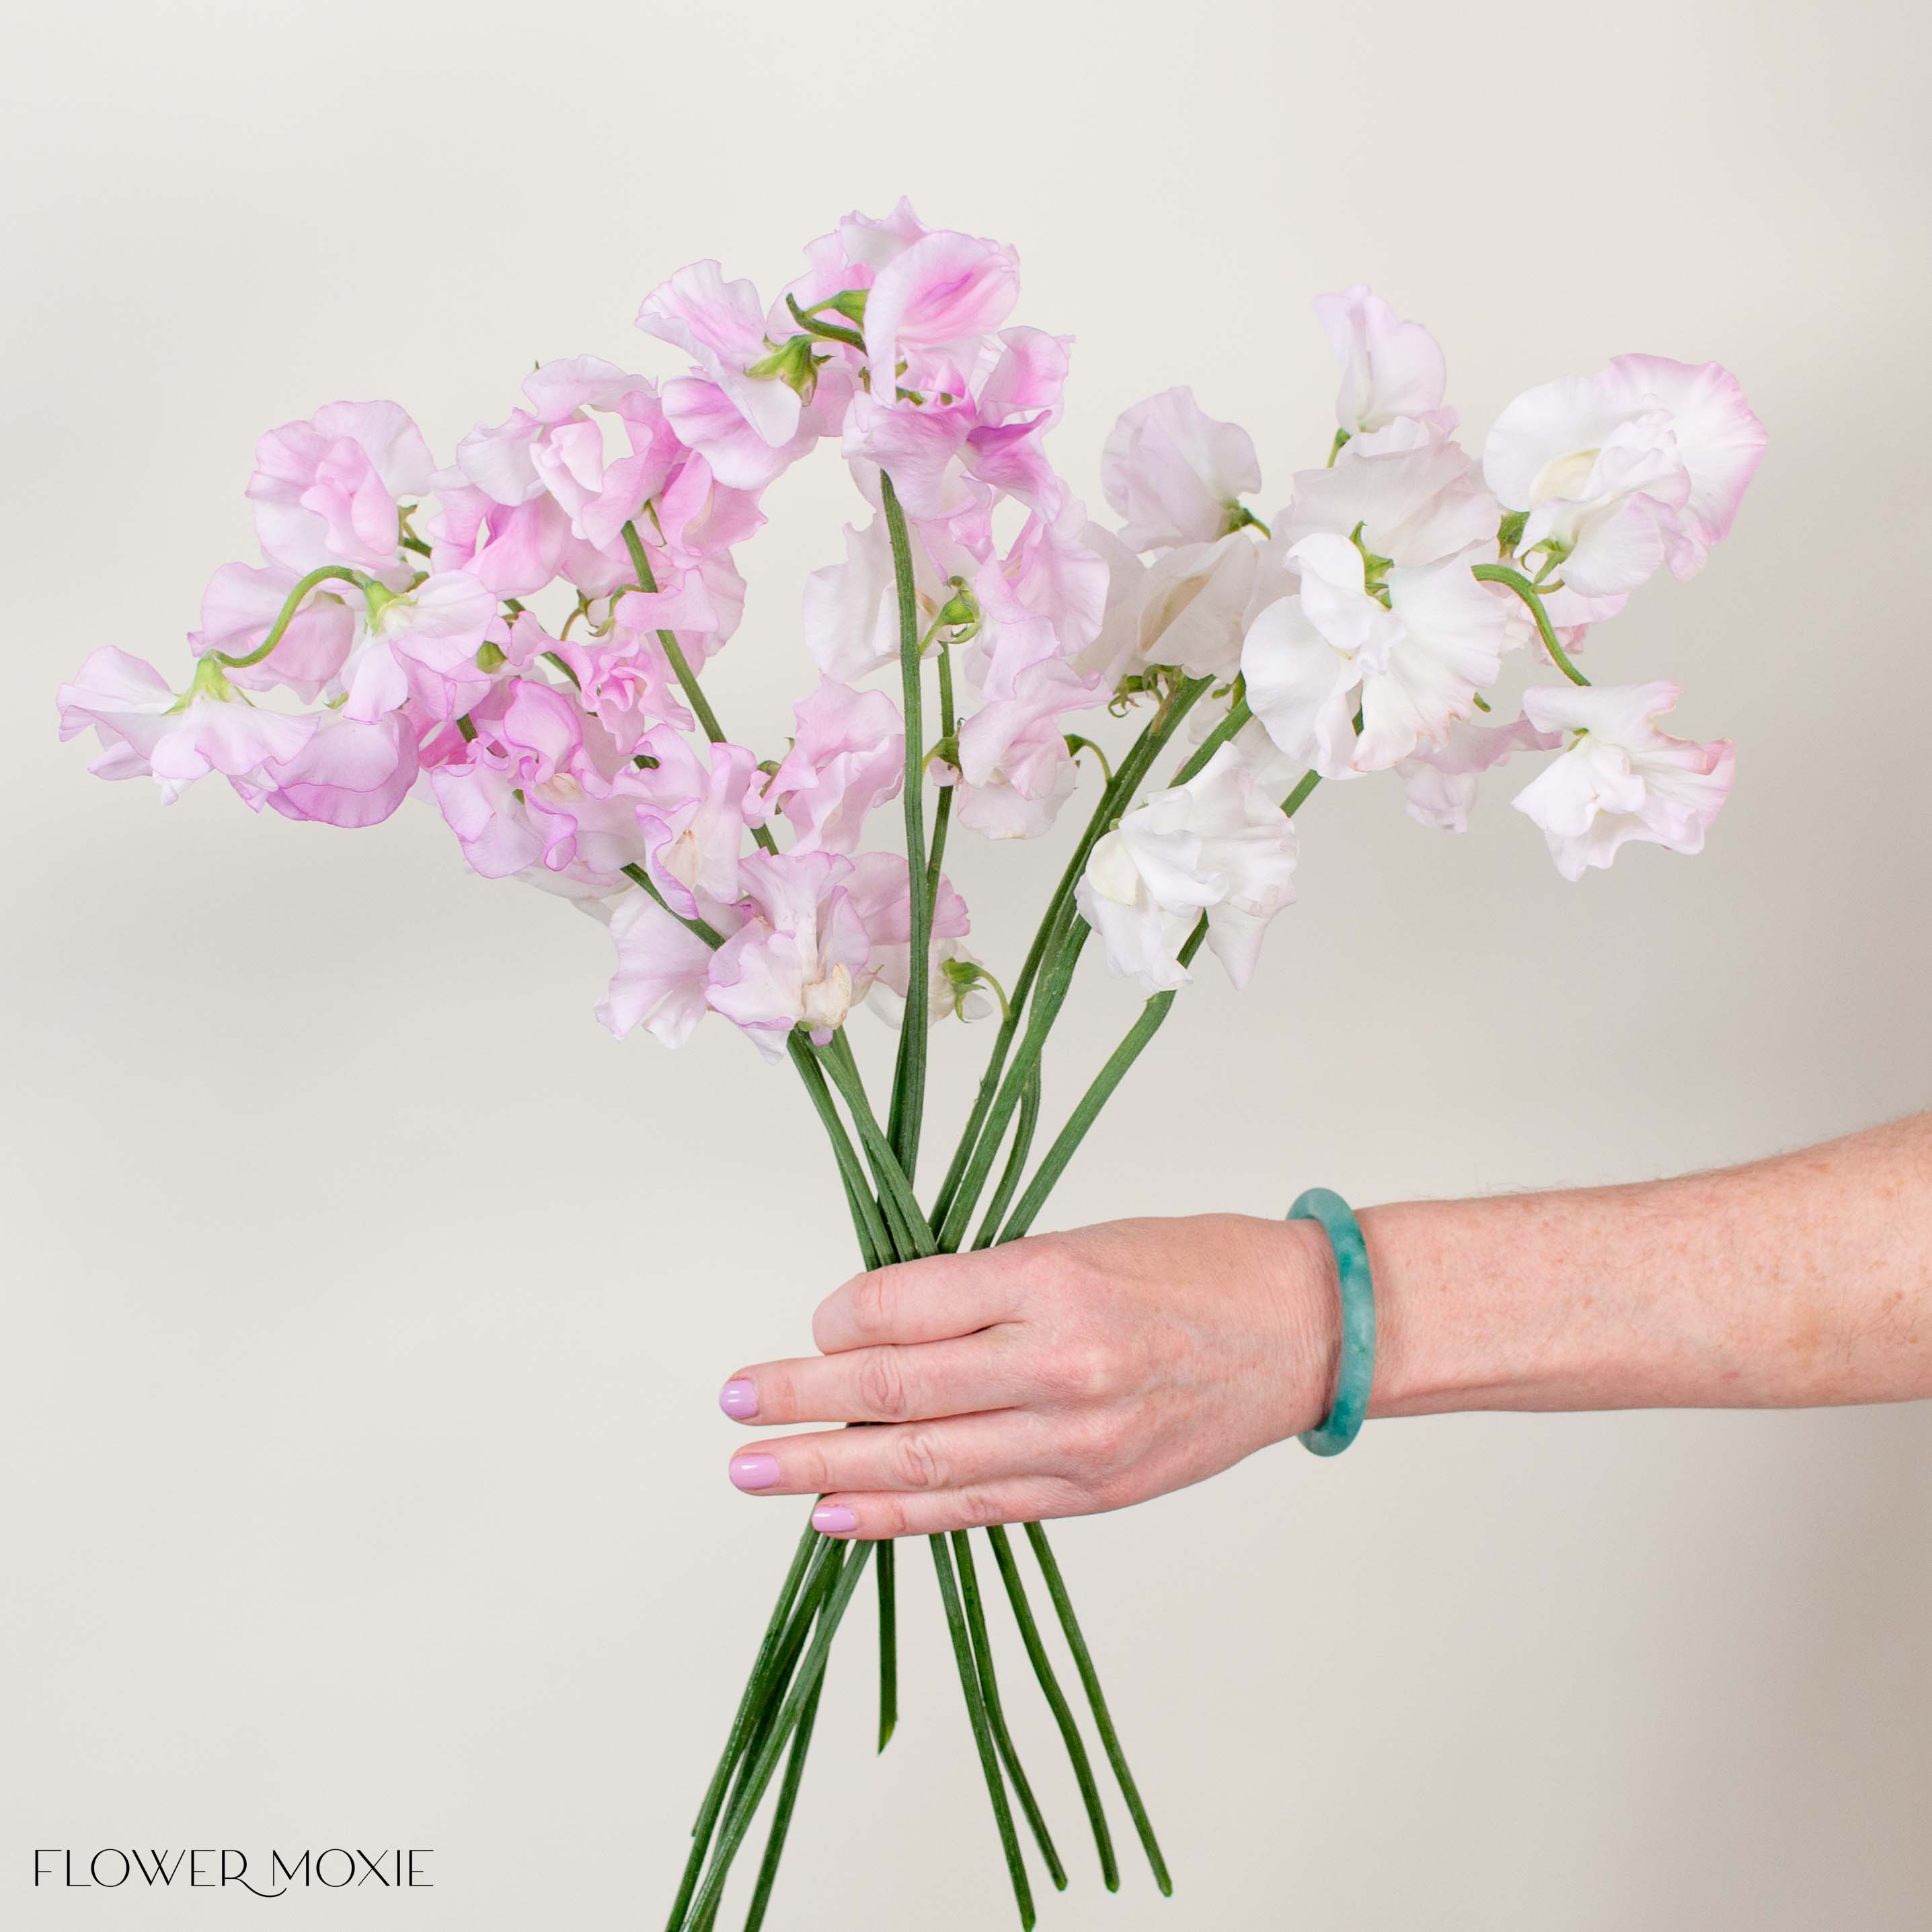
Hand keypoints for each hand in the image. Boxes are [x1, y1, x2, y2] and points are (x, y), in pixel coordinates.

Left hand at [714, 1214, 1340, 1537]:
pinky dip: (900, 1516)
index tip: (817, 1319)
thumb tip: (876, 1322)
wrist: (1301, 1331)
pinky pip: (976, 1510)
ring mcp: (1076, 1441)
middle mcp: (1058, 1364)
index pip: (903, 1305)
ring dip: (827, 1471)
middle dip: (800, 1400)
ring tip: (757, 1471)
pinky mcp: (1093, 1492)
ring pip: (924, 1463)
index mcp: (1051, 1279)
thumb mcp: (1078, 1242)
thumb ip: (979, 1288)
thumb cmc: (1191, 1266)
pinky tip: (840, 1516)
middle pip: (895, 1389)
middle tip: (734, 1407)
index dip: (839, 1316)